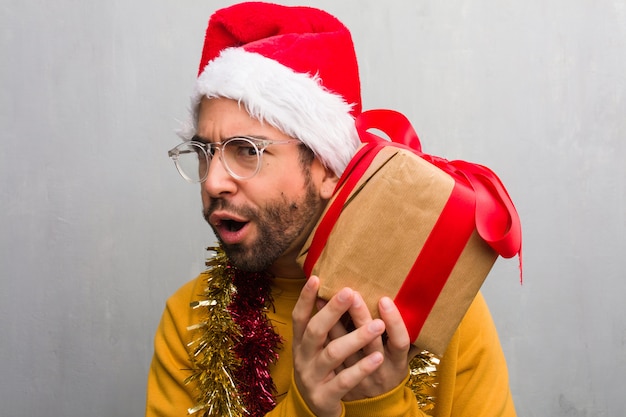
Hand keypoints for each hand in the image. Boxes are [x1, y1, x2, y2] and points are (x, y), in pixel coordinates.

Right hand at [291, 276, 386, 416]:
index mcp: (300, 343)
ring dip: (355, 337)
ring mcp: (312, 378)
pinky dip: (362, 368)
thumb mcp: (316, 349)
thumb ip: (324, 326)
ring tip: (377, 324)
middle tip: (350, 292)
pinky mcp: (324, 397)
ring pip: (332, 354)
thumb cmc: (321, 370)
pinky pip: (345, 380)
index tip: (316, 278)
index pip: (299, 317)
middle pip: (315, 331)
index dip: (305, 298)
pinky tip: (378, 357)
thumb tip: (340, 291)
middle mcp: (303, 358)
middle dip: (332, 311)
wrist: (315, 412)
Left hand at [327, 292, 419, 400]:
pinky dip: (323, 337)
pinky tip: (315, 318)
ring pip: (345, 351)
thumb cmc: (390, 371)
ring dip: (335, 323)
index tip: (384, 300)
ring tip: (327, 299)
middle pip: (370, 343)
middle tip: (351, 293)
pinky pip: (330, 358)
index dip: (394, 322)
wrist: (374, 406)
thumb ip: (407, 338)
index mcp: (398, 363)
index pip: (400, 342)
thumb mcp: (402, 358)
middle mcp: (380, 371)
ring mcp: (359, 379)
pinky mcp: (339, 383)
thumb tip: (416, 307)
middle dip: (360, 317)